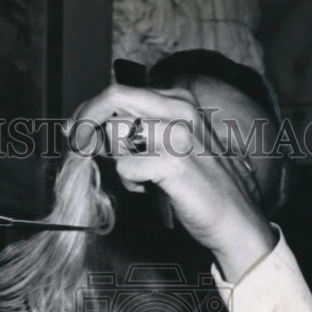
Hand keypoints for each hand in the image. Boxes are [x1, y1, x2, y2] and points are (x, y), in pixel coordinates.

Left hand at [72, 84, 276, 281]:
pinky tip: (150, 190)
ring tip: (139, 178)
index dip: (90, 111)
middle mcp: (180, 110)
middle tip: (76, 145)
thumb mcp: (174, 147)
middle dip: (86, 122)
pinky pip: (126, 168)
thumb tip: (98, 132)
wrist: (235, 218)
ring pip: (117, 133)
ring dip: (117, 160)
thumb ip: (142, 134)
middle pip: (114, 97)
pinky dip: (130, 183)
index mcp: (180, 101)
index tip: (75, 131)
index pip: (121, 92)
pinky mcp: (174, 162)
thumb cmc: (202, 186)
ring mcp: (178, 134)